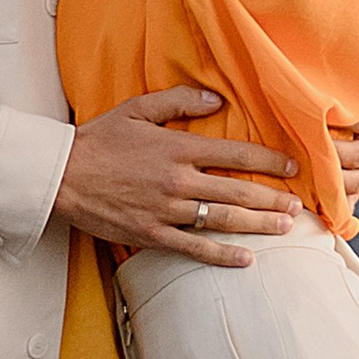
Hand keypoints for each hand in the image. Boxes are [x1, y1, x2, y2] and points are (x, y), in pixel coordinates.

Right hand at [54, 89, 300, 262]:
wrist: (60, 176)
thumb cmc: (98, 140)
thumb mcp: (137, 109)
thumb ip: (179, 101)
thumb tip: (216, 99)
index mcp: (177, 148)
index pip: (235, 153)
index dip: (268, 160)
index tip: (291, 167)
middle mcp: (178, 180)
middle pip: (237, 190)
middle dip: (272, 198)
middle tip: (298, 205)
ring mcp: (166, 210)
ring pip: (222, 219)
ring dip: (257, 224)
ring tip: (284, 227)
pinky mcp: (152, 234)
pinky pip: (194, 248)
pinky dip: (222, 255)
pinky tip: (246, 258)